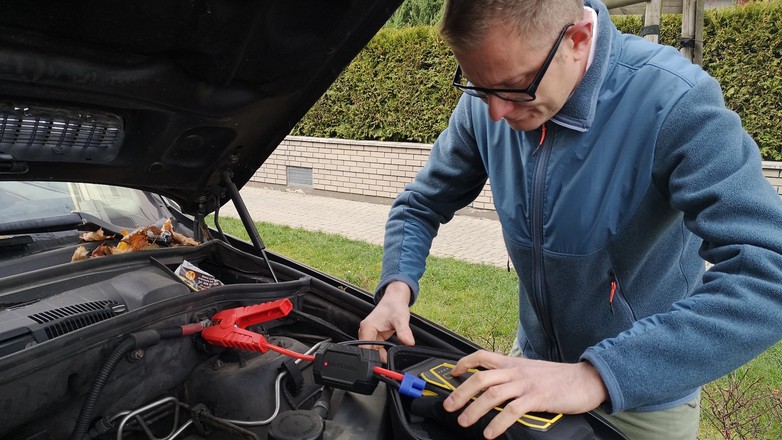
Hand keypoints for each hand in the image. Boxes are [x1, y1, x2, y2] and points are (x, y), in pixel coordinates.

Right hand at [358, 281, 414, 354]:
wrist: (395, 299)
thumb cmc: (395, 306)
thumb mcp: (401, 319)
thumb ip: (404, 332)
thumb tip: (409, 342)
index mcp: (367, 327)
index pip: (364, 350)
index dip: (373, 358)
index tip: (384, 359)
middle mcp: (365, 331)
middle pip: (368, 352)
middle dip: (378, 356)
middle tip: (390, 355)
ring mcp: (369, 334)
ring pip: (372, 351)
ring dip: (381, 353)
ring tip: (391, 348)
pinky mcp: (374, 336)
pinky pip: (376, 348)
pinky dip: (383, 350)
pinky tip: (390, 346)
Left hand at [442, 350, 607, 438]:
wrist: (586, 379)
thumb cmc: (559, 378)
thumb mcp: (531, 371)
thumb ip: (513, 375)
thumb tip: (495, 386)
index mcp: (513, 363)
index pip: (482, 356)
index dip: (465, 363)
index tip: (453, 374)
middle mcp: (516, 371)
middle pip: (481, 377)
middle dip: (461, 392)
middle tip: (448, 406)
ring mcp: (526, 384)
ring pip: (493, 393)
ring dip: (475, 409)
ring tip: (464, 422)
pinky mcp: (538, 398)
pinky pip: (513, 410)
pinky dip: (498, 422)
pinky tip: (490, 433)